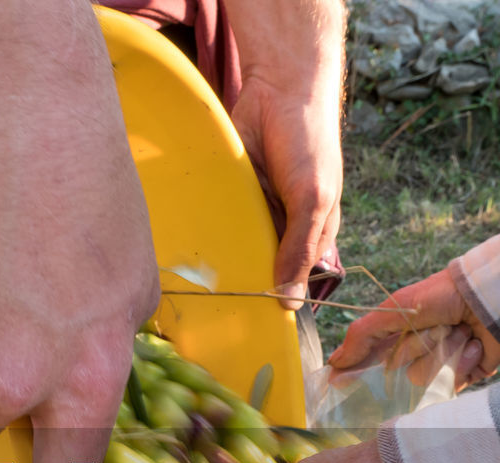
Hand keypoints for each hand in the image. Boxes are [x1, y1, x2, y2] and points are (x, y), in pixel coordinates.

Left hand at [225, 0, 344, 306]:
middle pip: (262, 272)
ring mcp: (255, 215)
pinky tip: (187, 260)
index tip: (252, 335)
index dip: (277, 306)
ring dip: (221, 268)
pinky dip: (206, 239)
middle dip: (243, 291)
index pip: (296, 284)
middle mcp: (283, 232)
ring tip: (196, 300)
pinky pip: (216, 226)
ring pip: (236, 253)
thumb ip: (298, 250)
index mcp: (313, 238)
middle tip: (216, 324)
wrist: (280, 89)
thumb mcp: (311, 202)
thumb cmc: (310, 146)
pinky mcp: (230, 198)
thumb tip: (289, 303)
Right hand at [329, 270, 499, 388]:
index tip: (343, 386)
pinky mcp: (463, 376)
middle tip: (432, 331)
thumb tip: (333, 365)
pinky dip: (463, 364)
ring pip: (425, 382)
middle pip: (398, 376)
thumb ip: (362, 335)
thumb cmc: (441, 296)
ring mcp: (439, 366)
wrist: (492, 297)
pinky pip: (452, 387)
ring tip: (460, 332)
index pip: (370, 364)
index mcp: (397, 336)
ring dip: (442, 355)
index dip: (359, 375)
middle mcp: (416, 353)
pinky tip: (473, 345)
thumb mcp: (394, 308)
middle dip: (415, 351)